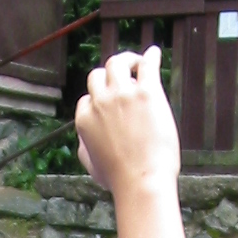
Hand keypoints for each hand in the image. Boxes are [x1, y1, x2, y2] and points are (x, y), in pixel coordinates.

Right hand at [75, 46, 180, 197]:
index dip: (100, 99)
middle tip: (123, 76)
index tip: (111, 102)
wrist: (142, 182)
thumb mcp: (91, 166)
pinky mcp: (147, 93)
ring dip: (127, 60)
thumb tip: (83, 137)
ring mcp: (123, 95)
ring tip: (138, 65)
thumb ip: (84, 147)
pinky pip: (147, 64)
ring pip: (118, 63)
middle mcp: (100, 102)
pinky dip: (151, 56)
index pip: (87, 98)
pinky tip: (154, 54)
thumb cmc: (119, 180)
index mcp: (84, 118)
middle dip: (109, 75)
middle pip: (99, 75)